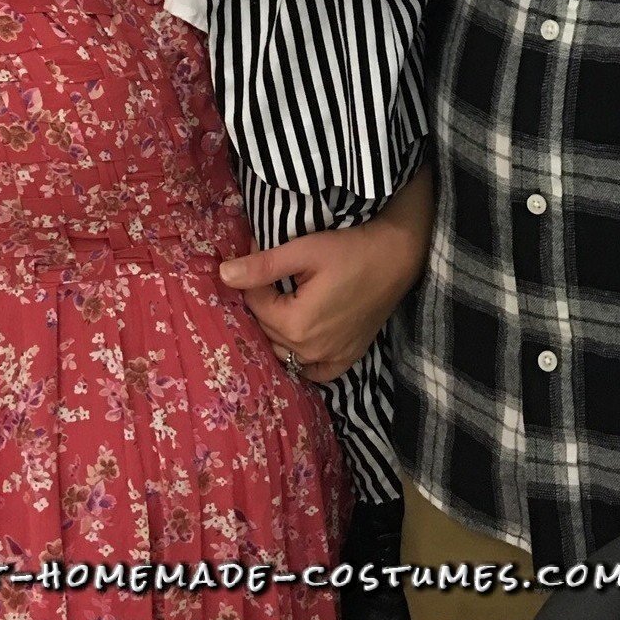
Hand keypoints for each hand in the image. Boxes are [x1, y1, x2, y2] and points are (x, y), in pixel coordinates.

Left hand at [219, 170, 434, 382]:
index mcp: (295, 325)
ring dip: (277, 330)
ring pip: (284, 351)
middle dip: (263, 303)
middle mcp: (309, 351)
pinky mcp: (346, 359)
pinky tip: (301, 339)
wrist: (397, 257)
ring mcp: (329, 359)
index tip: (263, 252)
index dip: (254, 276)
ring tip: (284, 302)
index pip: (254, 304)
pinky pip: (312, 371)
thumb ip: (263, 266)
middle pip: (266, 329)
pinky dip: (301, 358)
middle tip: (276, 276)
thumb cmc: (350, 249)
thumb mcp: (304, 250)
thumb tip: (223, 274)